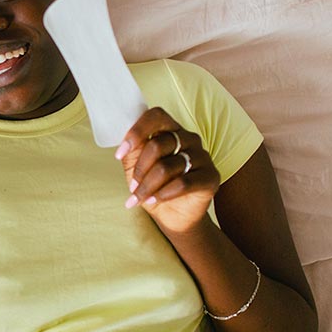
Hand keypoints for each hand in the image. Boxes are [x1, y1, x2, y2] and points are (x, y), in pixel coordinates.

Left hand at [115, 107, 220, 235]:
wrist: (172, 215)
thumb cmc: (152, 186)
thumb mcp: (135, 166)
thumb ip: (132, 150)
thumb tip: (123, 144)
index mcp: (170, 129)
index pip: (156, 116)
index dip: (136, 132)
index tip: (120, 153)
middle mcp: (189, 138)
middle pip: (157, 145)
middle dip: (139, 170)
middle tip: (132, 186)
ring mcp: (202, 156)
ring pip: (167, 167)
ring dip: (147, 186)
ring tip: (138, 198)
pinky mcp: (211, 176)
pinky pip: (183, 183)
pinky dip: (163, 194)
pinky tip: (153, 201)